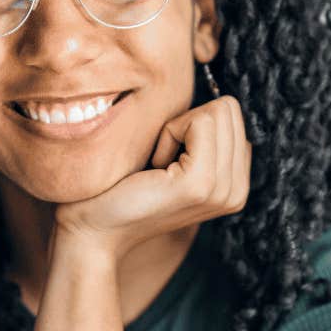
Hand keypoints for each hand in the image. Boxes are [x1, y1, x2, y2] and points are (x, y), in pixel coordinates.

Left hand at [52, 94, 250, 262]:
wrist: (93, 230)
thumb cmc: (122, 189)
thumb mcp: (174, 161)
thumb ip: (204, 139)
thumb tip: (216, 100)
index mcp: (235, 185)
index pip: (234, 117)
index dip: (193, 124)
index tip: (168, 159)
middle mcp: (237, 191)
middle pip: (229, 109)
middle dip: (188, 123)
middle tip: (160, 161)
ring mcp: (222, 189)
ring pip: (217, 111)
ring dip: (178, 129)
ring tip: (157, 166)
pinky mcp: (200, 183)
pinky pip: (199, 121)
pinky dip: (170, 133)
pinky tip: (154, 167)